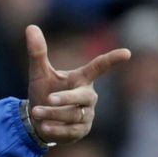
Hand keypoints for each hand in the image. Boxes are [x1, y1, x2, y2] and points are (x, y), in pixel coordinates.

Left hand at [25, 25, 130, 144]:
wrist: (38, 121)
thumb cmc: (43, 92)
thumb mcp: (39, 73)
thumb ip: (37, 52)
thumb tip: (30, 26)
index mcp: (80, 79)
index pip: (99, 67)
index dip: (112, 60)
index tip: (127, 53)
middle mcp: (88, 96)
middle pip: (83, 96)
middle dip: (66, 98)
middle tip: (48, 99)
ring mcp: (87, 114)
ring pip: (74, 114)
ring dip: (53, 114)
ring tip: (36, 112)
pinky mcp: (81, 130)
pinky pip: (71, 130)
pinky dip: (56, 128)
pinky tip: (44, 127)